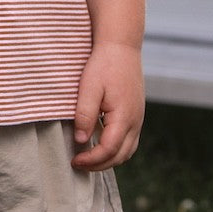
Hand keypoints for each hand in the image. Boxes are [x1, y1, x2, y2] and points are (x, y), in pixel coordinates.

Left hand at [71, 42, 144, 171]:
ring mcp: (138, 118)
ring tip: (88, 158)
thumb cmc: (104, 64)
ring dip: (109, 159)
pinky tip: (100, 144)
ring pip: (127, 151)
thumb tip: (81, 140)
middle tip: (78, 164)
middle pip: (120, 156)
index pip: (109, 150)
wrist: (121, 46)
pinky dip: (116, 150)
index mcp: (124, 117)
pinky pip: (129, 141)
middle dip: (99, 165)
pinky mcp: (137, 114)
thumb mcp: (89, 88)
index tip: (74, 161)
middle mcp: (135, 121)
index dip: (91, 160)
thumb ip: (85, 115)